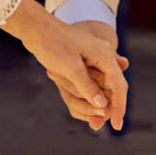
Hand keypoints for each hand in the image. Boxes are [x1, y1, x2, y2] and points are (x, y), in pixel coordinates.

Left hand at [1, 0, 129, 131]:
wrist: (36, 28)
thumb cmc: (52, 44)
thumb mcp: (70, 68)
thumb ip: (88, 87)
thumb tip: (103, 106)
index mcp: (105, 55)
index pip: (119, 86)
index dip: (119, 107)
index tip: (116, 125)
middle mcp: (104, 56)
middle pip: (112, 87)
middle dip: (106, 107)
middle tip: (96, 125)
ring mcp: (95, 58)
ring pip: (101, 86)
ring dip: (93, 100)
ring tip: (87, 117)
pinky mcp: (85, 60)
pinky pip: (92, 81)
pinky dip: (86, 93)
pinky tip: (82, 103)